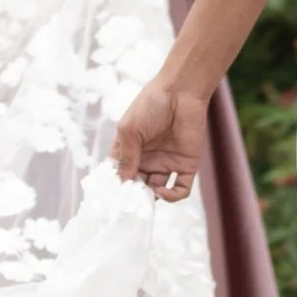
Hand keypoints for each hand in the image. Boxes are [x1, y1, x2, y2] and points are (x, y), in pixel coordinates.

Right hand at [114, 67, 208, 201]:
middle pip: (138, 186)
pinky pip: (180, 189)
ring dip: (151, 199)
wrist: (181, 92)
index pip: (119, 174)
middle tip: (129, 204)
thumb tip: (122, 182)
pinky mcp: (186, 165)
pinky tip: (162, 192)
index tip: (111, 197)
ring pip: (157, 192)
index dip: (115, 186)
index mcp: (130, 149)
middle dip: (133, 197)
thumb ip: (126, 157)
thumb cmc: (150, 105)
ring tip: (145, 198)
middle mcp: (147, 159)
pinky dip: (172, 196)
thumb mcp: (129, 130)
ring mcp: (166, 163)